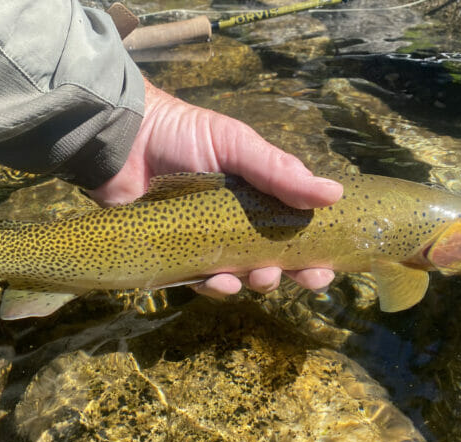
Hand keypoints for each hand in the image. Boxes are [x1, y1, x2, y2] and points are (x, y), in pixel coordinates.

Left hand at [90, 79, 342, 296]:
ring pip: (238, 276)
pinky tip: (220, 282)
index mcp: (257, 198)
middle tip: (303, 278)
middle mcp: (235, 225)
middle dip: (290, 274)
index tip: (326, 269)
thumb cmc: (185, 136)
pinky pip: (199, 281)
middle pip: (270, 260)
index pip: (293, 231)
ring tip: (260, 278)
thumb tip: (335, 195)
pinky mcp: (175, 256)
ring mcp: (205, 243)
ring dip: (254, 283)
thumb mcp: (239, 147)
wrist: (126, 139)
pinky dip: (214, 286)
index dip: (312, 253)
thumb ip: (280, 172)